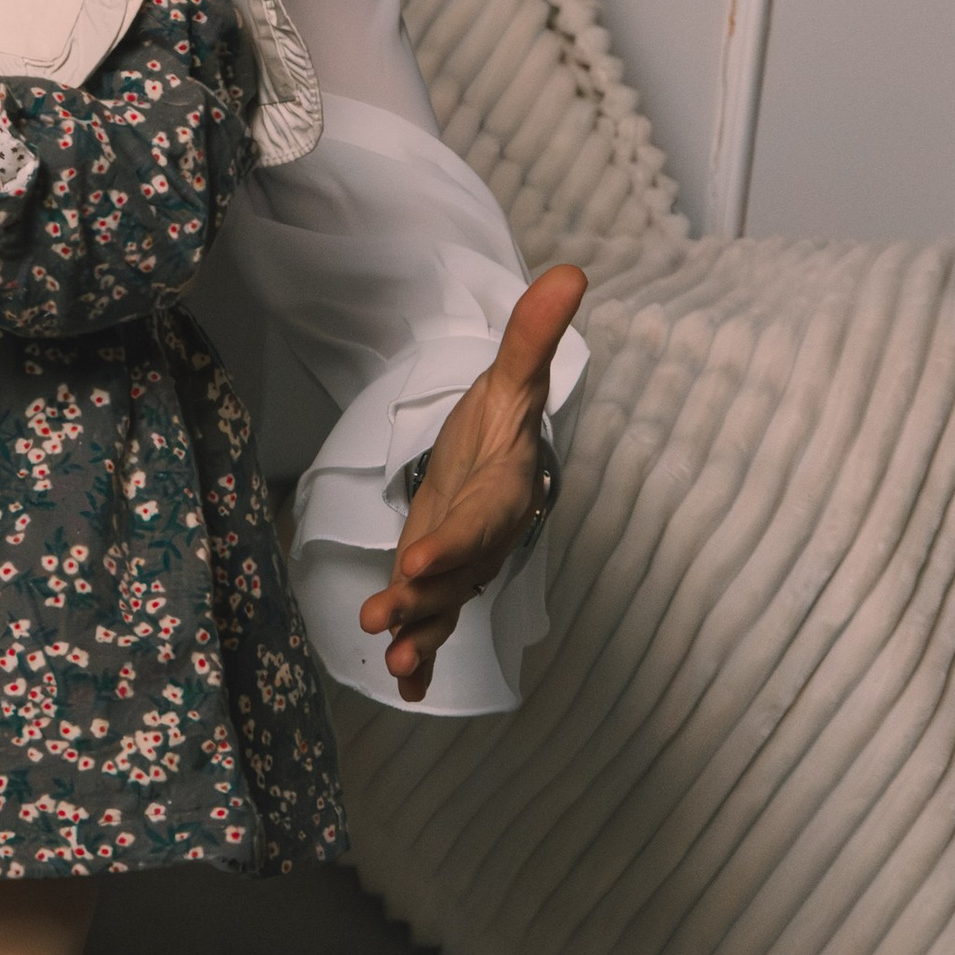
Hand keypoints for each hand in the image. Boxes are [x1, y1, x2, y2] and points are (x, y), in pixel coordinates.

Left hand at [358, 261, 588, 703]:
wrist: (505, 455)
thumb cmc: (503, 419)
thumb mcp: (511, 378)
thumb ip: (531, 336)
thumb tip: (569, 272)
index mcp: (503, 492)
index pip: (478, 522)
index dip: (453, 544)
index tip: (417, 562)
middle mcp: (487, 537)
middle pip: (457, 574)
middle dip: (423, 600)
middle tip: (385, 619)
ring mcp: (465, 563)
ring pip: (445, 604)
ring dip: (420, 634)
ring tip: (392, 662)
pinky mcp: (443, 577)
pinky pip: (438, 620)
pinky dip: (425, 654)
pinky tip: (404, 683)